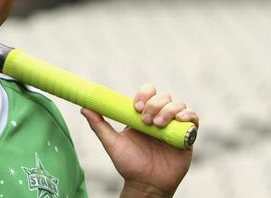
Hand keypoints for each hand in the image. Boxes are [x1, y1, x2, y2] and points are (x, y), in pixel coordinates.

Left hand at [81, 84, 198, 196]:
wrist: (146, 184)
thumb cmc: (129, 164)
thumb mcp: (112, 143)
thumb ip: (99, 125)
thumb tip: (84, 107)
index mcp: (142, 115)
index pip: (147, 93)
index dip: (143, 94)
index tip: (135, 106)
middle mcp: (159, 117)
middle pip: (163, 96)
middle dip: (154, 104)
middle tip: (145, 121)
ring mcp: (174, 126)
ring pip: (178, 104)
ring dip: (168, 110)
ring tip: (157, 126)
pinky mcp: (187, 136)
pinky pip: (193, 118)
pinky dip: (188, 115)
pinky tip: (178, 120)